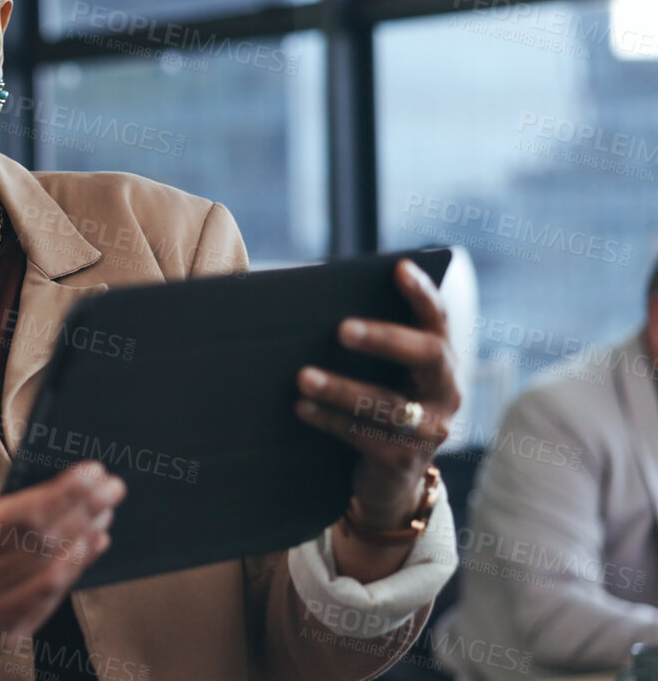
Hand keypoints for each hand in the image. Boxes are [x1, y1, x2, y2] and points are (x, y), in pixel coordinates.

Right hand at [0, 463, 124, 679]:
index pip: (17, 517)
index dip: (61, 494)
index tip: (92, 472)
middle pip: (41, 546)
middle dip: (83, 512)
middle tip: (111, 487)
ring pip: (49, 579)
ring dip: (85, 543)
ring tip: (103, 513)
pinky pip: (46, 605)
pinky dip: (73, 574)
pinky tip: (90, 545)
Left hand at [294, 258, 459, 533]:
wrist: (387, 478)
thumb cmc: (375, 406)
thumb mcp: (380, 373)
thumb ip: (364, 344)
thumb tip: (312, 304)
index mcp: (440, 361)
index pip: (438, 320)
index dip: (422, 294)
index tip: (399, 268)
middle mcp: (445, 392)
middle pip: (426, 356)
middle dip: (385, 339)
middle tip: (341, 329)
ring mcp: (430, 429)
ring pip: (389, 404)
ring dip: (342, 389)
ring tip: (303, 376)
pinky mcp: (404, 460)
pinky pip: (366, 437)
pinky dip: (330, 420)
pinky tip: (301, 407)